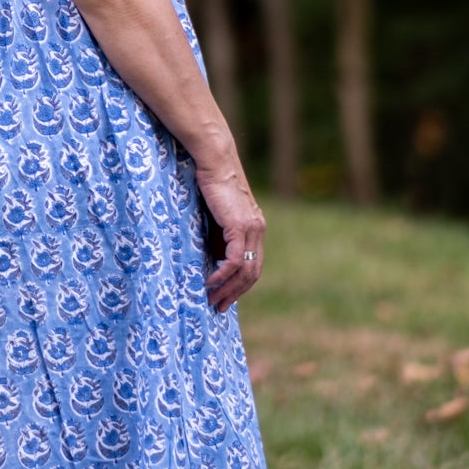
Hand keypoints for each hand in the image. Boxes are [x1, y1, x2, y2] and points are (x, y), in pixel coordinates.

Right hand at [194, 158, 265, 311]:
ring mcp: (251, 228)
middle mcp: (258, 229)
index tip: (225, 298)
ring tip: (212, 299)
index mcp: (255, 228)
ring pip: (245, 270)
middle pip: (252, 272)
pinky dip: (223, 274)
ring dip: (228, 288)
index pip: (253, 265)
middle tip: (218, 307)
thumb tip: (212, 263)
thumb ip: (218, 238)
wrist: (214, 162)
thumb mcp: (216, 217)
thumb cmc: (210, 185)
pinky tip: (210, 282)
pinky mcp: (240, 226)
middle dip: (235, 293)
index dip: (240, 285)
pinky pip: (235, 259)